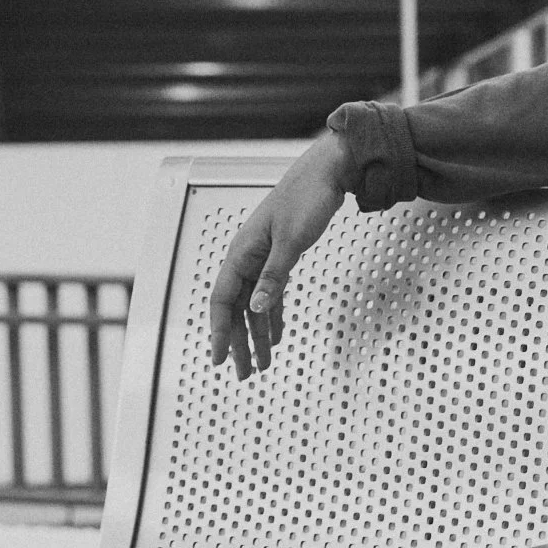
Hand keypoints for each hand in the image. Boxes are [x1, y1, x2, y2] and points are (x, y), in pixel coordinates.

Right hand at [207, 132, 351, 378]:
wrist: (328, 172)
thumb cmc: (307, 199)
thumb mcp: (292, 241)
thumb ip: (275, 276)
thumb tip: (259, 309)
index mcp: (242, 252)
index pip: (223, 300)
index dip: (219, 332)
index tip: (219, 360)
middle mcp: (248, 257)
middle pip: (237, 309)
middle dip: (239, 343)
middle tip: (245, 375)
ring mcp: (264, 258)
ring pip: (255, 305)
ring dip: (257, 335)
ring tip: (262, 365)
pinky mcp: (281, 257)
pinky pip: (271, 294)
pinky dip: (273, 317)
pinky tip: (277, 336)